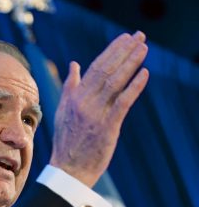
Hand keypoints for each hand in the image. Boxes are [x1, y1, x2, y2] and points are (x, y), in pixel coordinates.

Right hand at [50, 31, 149, 186]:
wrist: (68, 170)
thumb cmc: (67, 142)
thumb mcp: (63, 111)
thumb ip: (70, 87)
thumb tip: (73, 65)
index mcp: (73, 98)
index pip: (94, 68)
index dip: (111, 51)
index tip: (125, 38)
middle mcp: (83, 102)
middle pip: (106, 70)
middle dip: (124, 51)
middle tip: (139, 37)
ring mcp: (95, 114)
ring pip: (115, 82)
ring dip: (131, 63)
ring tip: (144, 48)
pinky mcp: (107, 127)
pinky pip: (122, 102)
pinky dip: (134, 86)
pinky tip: (144, 73)